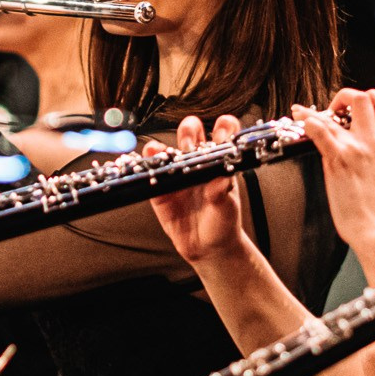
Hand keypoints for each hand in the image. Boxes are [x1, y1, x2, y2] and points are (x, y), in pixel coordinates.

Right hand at [148, 114, 252, 267]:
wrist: (208, 248)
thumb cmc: (223, 222)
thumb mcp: (227, 208)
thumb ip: (222, 193)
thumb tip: (220, 180)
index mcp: (218, 160)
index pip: (223, 133)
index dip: (223, 127)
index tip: (221, 135)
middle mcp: (196, 161)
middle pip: (190, 132)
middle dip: (188, 131)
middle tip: (190, 146)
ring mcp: (177, 173)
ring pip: (167, 149)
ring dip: (163, 146)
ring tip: (163, 152)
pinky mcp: (160, 189)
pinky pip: (151, 172)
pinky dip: (147, 163)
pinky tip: (148, 160)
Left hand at [297, 88, 374, 271]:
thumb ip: (373, 151)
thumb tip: (359, 143)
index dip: (371, 95)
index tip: (355, 105)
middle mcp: (374, 141)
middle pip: (364, 98)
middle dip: (345, 96)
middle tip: (333, 110)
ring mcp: (356, 148)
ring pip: (338, 111)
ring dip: (315, 111)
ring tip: (302, 115)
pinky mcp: (338, 160)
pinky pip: (320, 131)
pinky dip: (307, 123)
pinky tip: (300, 123)